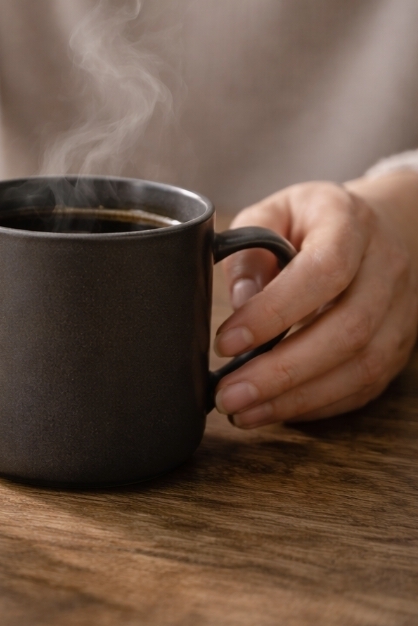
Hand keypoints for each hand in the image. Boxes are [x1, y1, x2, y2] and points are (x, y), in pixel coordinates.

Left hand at [214, 180, 417, 427]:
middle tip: (228, 393)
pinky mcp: (398, 347)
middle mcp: (387, 268)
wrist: (383, 227)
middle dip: (280, 372)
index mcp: (350, 224)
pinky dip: (317, 405)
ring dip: (296, 398)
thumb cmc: (312, 222)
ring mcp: (402, 312)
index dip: (273, 312)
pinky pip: (364, 387)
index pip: (323, 271)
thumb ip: (248, 250)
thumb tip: (241, 300)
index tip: (225, 342)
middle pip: (347, 330)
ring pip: (361, 368)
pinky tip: (275, 411)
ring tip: (243, 412)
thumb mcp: (272, 213)